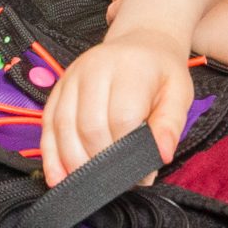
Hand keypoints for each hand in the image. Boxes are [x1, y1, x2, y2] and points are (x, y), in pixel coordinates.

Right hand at [40, 29, 193, 183]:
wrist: (140, 41)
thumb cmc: (160, 71)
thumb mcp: (179, 93)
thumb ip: (171, 124)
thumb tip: (161, 155)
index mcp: (129, 69)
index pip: (122, 119)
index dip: (130, 154)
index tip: (141, 176)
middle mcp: (94, 69)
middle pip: (89, 126)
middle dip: (102, 163)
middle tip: (118, 184)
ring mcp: (71, 78)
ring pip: (64, 128)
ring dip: (75, 163)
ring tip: (91, 186)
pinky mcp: (58, 89)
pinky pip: (48, 125)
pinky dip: (51, 155)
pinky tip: (59, 177)